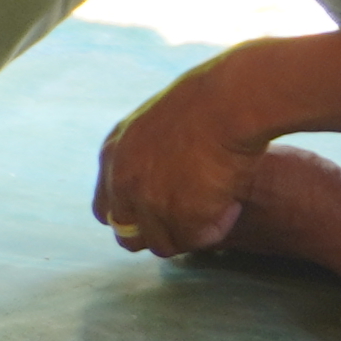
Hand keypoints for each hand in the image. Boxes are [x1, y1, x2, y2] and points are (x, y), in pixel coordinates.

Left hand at [92, 53, 274, 255]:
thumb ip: (150, 149)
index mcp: (113, 154)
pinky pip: (196, 240)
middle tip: (195, 216)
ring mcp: (148, 201)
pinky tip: (233, 203)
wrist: (233, 98)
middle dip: (161, 230)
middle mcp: (122, 182)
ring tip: (222, 202)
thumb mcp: (161, 118)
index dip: (136, 215)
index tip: (165, 209)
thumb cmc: (212, 97)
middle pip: (128, 235)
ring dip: (191, 230)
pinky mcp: (180, 216)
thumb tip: (164, 170)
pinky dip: (217, 227)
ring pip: (162, 243)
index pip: (107, 208)